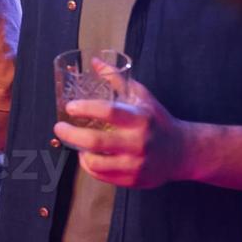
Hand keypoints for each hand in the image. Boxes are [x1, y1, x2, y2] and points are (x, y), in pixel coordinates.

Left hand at [54, 63, 189, 188]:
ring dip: (79, 152)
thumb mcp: (141, 96)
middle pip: (95, 142)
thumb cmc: (157, 120)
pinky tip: (88, 156)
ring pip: (96, 164)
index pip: (108, 112)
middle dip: (71, 134)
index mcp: (140, 119)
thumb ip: (117, 79)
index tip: (70, 107)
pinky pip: (102, 176)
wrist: (182, 151)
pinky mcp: (133, 180)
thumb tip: (95, 61)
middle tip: (59, 127)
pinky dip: (90, 166)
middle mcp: (138, 143)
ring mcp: (135, 164)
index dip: (85, 108)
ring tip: (75, 143)